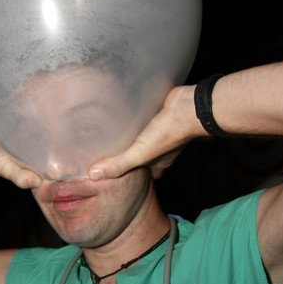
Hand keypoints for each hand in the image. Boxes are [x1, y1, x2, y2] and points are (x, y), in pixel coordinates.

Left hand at [88, 85, 202, 179]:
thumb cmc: (168, 134)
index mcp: (158, 162)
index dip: (132, 176)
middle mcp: (161, 149)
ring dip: (131, 136)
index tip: (116, 174)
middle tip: (109, 152)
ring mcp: (161, 131)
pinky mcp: (159, 114)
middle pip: (143, 156)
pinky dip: (136, 118)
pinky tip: (122, 114)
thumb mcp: (140, 154)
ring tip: (111, 133)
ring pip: (143, 138)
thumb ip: (118, 164)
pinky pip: (145, 120)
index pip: (144, 175)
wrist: (189, 107)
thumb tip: (93, 175)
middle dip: (129, 155)